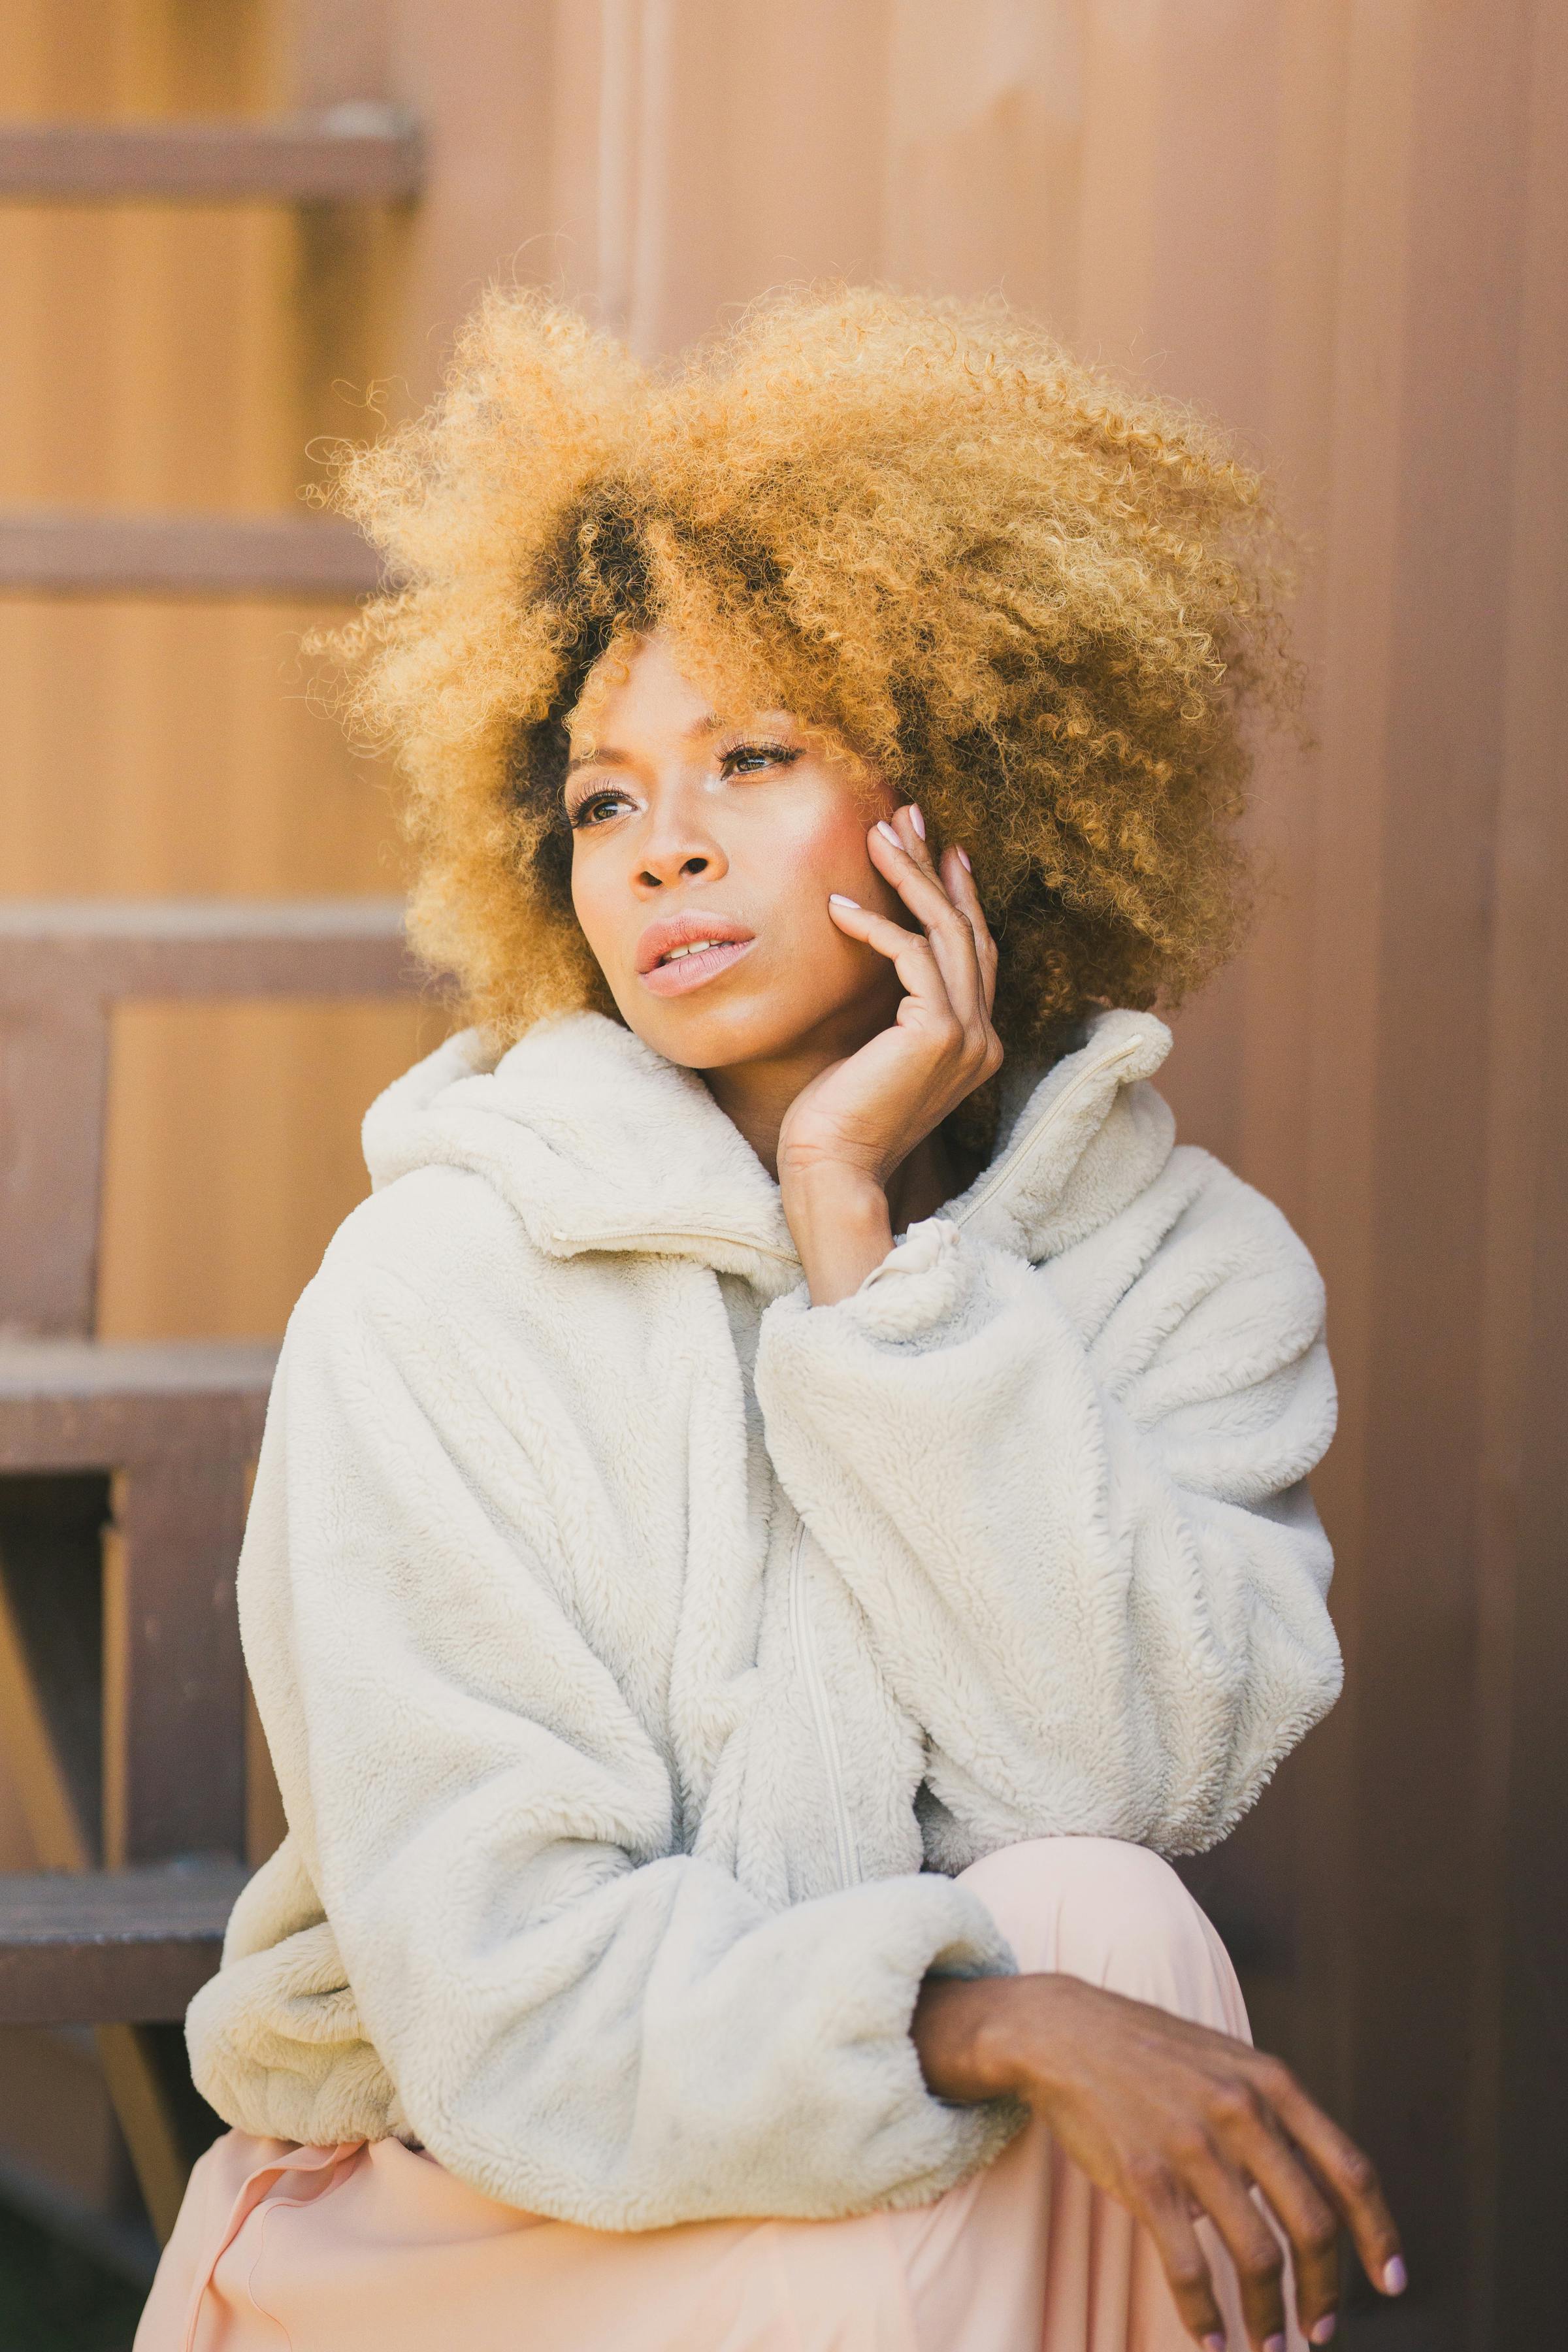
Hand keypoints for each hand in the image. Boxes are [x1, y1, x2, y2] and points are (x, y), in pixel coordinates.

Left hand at [778, 805, 1001, 1301]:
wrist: (831, 1171)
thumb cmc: (835, 1120)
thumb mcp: (872, 1052)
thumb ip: (892, 1010)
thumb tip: (877, 954)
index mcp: (973, 1043)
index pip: (973, 953)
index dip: (957, 896)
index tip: (937, 848)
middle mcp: (982, 1037)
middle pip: (969, 931)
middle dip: (937, 868)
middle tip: (908, 815)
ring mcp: (967, 1036)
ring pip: (948, 933)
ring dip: (911, 878)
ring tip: (877, 834)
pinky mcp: (938, 1034)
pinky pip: (914, 957)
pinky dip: (877, 925)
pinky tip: (840, 906)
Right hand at [913, 1971, 1405, 2351]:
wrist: (1067, 2031)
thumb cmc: (1154, 2054)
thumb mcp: (1231, 2062)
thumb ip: (1276, 2115)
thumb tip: (1319, 2192)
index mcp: (1274, 2084)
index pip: (1351, 2172)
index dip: (1379, 2235)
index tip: (1390, 2283)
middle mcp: (1243, 2112)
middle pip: (1313, 2224)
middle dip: (1325, 2292)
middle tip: (1321, 2330)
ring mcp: (1193, 2144)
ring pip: (1258, 2254)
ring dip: (1269, 2316)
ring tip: (1267, 2346)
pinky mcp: (1144, 2174)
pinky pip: (1188, 2264)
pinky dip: (1205, 2315)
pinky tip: (1210, 2338)